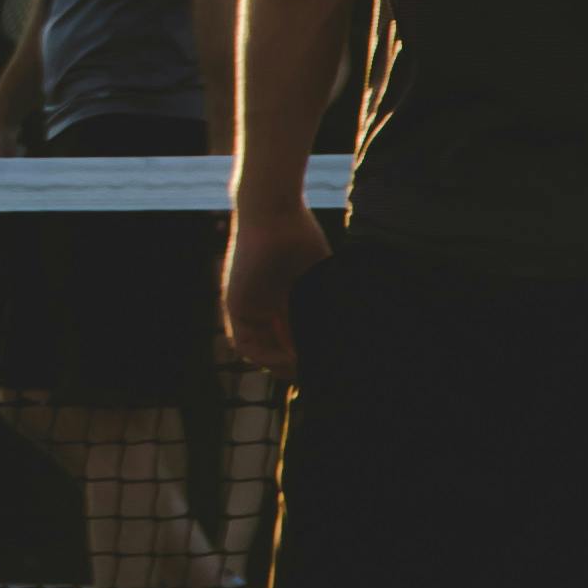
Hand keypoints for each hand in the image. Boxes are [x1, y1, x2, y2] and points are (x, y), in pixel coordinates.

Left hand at [221, 199, 328, 370]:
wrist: (274, 211)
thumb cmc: (301, 235)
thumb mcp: (319, 279)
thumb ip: (325, 306)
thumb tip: (352, 337)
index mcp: (284, 300)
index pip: (294, 340)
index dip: (308, 356)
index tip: (328, 364)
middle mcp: (265, 307)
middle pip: (277, 349)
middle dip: (296, 367)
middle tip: (319, 376)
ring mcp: (248, 307)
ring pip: (260, 350)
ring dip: (281, 365)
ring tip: (305, 370)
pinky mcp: (235, 304)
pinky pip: (244, 343)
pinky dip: (264, 356)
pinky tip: (288, 359)